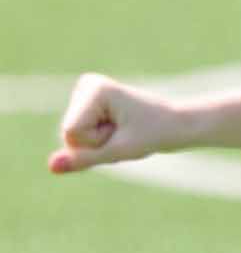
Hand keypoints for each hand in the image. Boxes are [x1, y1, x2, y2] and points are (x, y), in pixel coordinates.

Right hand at [49, 74, 179, 173]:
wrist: (177, 124)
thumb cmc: (154, 134)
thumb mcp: (117, 151)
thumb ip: (81, 158)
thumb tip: (51, 167)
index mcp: (94, 88)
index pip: (73, 132)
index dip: (98, 141)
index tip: (124, 129)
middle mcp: (86, 85)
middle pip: (70, 135)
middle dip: (98, 143)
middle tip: (125, 133)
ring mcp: (85, 95)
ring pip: (73, 139)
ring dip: (100, 143)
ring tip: (123, 132)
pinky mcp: (86, 106)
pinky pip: (79, 138)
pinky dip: (100, 142)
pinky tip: (118, 131)